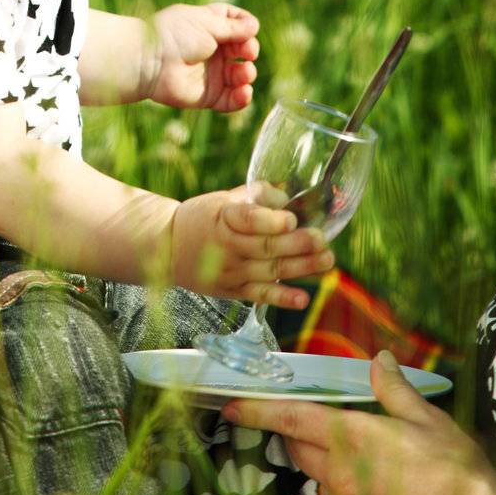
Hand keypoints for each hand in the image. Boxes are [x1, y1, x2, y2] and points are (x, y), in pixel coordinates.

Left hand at [142, 1, 259, 110]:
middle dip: (249, 50)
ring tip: (244, 72)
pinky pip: (231, 100)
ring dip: (248, 74)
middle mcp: (211, 50)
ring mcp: (211, 73)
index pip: (234, 23)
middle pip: (243, 50)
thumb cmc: (174, 35)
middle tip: (247, 51)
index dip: (245, 25)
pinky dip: (242, 98)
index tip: (248, 27)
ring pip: (241, 75)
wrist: (149, 61)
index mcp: (208, 26)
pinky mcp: (208, 96)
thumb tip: (254, 26)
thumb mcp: (206, 23)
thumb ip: (233, 27)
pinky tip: (244, 91)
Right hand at [170, 180, 332, 303]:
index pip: (247, 219)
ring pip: (270, 271)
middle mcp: (227, 246)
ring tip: (327, 261)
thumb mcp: (223, 198)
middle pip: (266, 247)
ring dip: (301, 268)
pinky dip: (282, 298)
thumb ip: (256, 195)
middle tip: (321, 239)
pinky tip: (303, 298)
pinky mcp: (233, 291)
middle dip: (297, 244)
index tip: (291, 219)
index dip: (270, 220)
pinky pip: (261, 296)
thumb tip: (289, 200)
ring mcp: (231, 272)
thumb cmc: (203, 218)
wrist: (169, 248)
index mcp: (223, 217)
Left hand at [222, 350, 495, 494]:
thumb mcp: (429, 420)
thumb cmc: (456, 476)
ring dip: (322, 458)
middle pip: (298, 447)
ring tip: (358, 449)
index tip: (230, 405)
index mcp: (351, 439)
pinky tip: (377, 481)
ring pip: (317, 474)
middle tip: (314, 417)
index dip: (256, 411)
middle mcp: (339, 474)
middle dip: (296, 430)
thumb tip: (378, 359)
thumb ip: (394, 389)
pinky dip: (343, 484)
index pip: (289, 420)